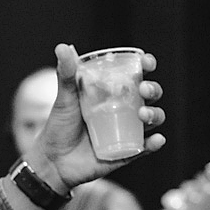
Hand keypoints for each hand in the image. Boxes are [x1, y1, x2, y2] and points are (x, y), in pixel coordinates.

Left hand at [26, 43, 166, 191]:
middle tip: (144, 89)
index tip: (146, 62)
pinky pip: (145, 148)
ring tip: (143, 114)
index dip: (146, 66)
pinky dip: (154, 144)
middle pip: (150, 96)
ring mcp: (126, 132)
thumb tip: (62, 47)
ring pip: (152, 120)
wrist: (52, 161)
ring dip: (155, 114)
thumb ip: (66, 75)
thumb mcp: (64, 99)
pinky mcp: (125, 153)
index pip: (136, 75)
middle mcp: (124, 111)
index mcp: (113, 94)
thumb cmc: (59, 127)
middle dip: (153, 90)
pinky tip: (157, 140)